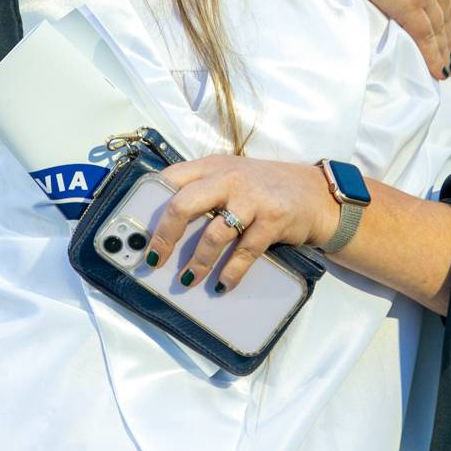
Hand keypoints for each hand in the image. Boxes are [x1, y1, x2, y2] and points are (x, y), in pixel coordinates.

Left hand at [143, 156, 335, 291]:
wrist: (315, 193)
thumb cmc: (265, 189)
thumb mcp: (232, 178)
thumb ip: (204, 192)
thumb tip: (164, 226)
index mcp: (211, 166)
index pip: (170, 179)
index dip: (149, 205)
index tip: (136, 230)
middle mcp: (228, 178)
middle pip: (183, 205)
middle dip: (164, 236)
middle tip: (154, 259)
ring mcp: (251, 198)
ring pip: (213, 234)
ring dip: (197, 262)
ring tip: (188, 280)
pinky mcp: (272, 220)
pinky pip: (244, 252)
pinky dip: (230, 272)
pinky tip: (222, 283)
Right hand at [334, 0, 450, 79]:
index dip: (448, 6)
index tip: (448, 20)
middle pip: (447, 8)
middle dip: (449, 30)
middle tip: (449, 48)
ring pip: (439, 25)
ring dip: (443, 47)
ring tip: (444, 65)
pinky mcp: (410, 4)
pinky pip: (426, 36)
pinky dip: (433, 56)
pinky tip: (437, 70)